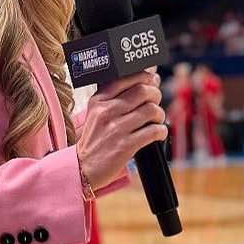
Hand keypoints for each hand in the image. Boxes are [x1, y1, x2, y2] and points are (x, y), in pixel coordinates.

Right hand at [75, 69, 165, 191]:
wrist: (83, 167)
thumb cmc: (94, 140)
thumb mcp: (97, 113)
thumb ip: (118, 97)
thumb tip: (148, 78)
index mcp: (99, 100)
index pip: (126, 77)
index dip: (145, 76)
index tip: (152, 80)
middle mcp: (107, 111)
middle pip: (142, 90)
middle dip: (155, 94)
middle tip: (155, 103)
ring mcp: (116, 129)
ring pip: (151, 110)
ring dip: (159, 114)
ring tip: (156, 121)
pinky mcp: (125, 145)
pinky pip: (153, 131)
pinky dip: (161, 131)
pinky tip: (158, 134)